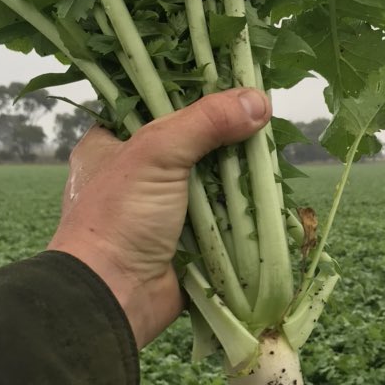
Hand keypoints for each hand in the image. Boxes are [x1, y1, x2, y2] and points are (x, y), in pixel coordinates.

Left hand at [48, 89, 270, 347]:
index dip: (194, 96)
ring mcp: (163, 212)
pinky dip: (243, 214)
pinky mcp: (187, 244)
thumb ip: (206, 122)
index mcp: (112, 144)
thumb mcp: (157, 153)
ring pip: (211, 184)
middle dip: (226, 139)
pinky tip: (269, 198)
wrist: (114, 298)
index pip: (156, 106)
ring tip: (273, 157)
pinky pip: (222, 222)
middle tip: (262, 121)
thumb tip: (260, 100)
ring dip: (239, 178)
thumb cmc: (118, 218)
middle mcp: (136, 176)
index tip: (233, 86)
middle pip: (192, 145)